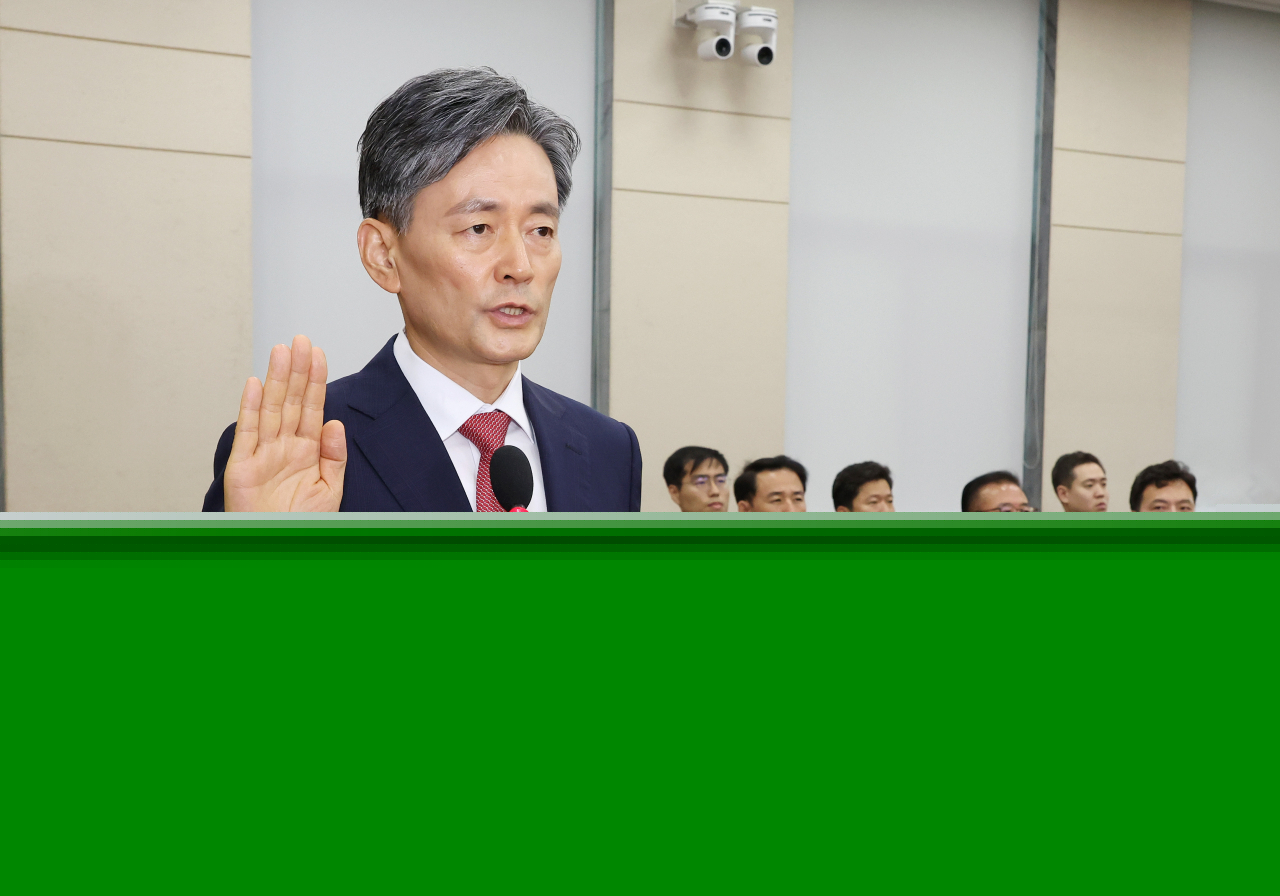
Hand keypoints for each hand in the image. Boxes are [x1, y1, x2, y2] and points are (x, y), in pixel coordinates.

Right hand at [224, 335, 346, 511]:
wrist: (279, 547)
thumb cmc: (303, 524)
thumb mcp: (330, 491)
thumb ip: (334, 457)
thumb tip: (335, 422)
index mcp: (307, 451)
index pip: (312, 408)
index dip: (316, 380)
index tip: (319, 353)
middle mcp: (284, 447)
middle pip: (292, 401)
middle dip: (297, 370)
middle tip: (301, 340)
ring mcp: (262, 454)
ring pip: (271, 409)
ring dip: (277, 379)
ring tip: (282, 350)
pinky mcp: (242, 466)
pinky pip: (248, 432)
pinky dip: (251, 408)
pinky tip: (256, 384)